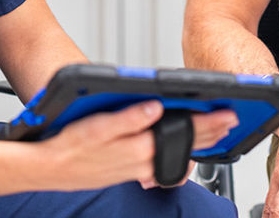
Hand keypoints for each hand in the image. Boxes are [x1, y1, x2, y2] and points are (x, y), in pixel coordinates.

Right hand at [43, 101, 237, 191]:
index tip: (228, 114)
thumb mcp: (97, 125)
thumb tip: (156, 107)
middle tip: (230, 122)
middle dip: (211, 133)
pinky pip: (161, 162)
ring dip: (196, 144)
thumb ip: (129, 117)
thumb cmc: (68, 147)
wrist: (48, 169)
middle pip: (185, 147)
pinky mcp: (127, 170)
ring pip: (175, 156)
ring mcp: (135, 169)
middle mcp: (141, 163)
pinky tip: (179, 151)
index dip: (209, 123)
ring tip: (213, 135)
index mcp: (138, 149)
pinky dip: (176, 154)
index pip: (182, 134)